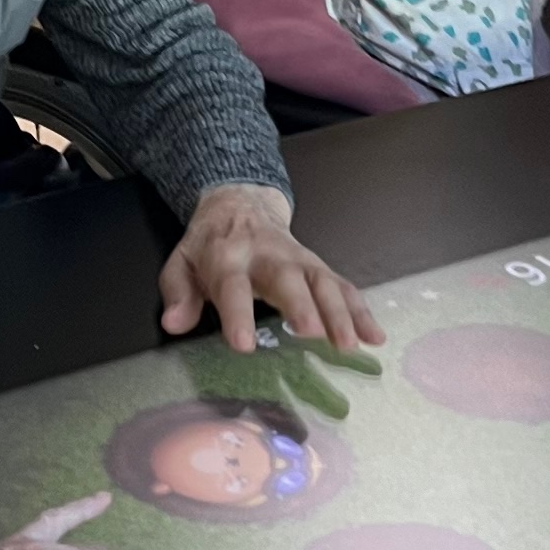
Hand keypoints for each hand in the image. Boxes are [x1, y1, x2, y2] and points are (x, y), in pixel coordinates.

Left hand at [158, 185, 383, 354]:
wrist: (241, 205)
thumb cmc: (211, 245)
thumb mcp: (181, 263)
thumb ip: (177, 293)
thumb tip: (174, 323)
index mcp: (228, 257)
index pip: (232, 287)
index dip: (238, 315)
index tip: (243, 345)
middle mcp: (268, 256)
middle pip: (288, 278)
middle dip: (302, 305)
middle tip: (312, 332)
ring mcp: (299, 259)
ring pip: (323, 282)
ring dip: (339, 313)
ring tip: (350, 344)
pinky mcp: (318, 267)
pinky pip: (343, 287)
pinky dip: (361, 311)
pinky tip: (375, 336)